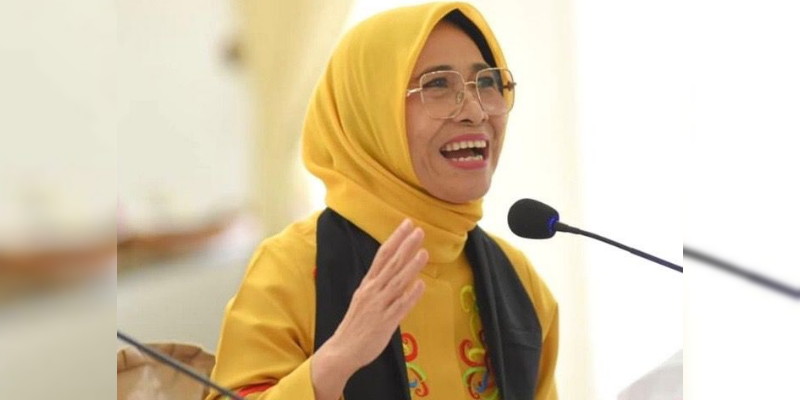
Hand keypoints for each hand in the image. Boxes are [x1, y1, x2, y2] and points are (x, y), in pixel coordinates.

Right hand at [312, 218, 426, 398]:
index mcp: (368, 284)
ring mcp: (379, 306)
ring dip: (411, 267)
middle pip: (391, 264)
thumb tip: (395, 274)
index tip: (407, 224)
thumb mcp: (364, 299)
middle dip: (405, 246)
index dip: (395, 239)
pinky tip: (421, 285)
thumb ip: (379, 286)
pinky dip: (410, 295)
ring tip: (424, 252)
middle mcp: (372, 291)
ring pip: (397, 282)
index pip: (382, 256)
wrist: (342, 350)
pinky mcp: (385, 322)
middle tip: (419, 230)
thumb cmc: (355, 325)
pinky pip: (400, 307)